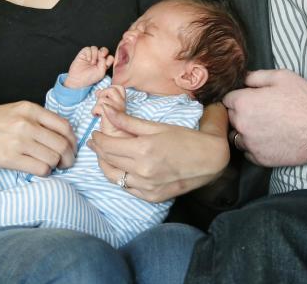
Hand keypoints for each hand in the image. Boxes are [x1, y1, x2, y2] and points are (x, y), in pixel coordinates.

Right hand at [0, 102, 76, 177]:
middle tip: (65, 163)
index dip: (72, 141)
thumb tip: (59, 135)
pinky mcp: (10, 158)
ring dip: (55, 166)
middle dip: (68, 157)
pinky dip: (44, 172)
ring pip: (53, 158)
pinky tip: (38, 170)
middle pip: (62, 144)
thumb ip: (36, 119)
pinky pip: (40, 169)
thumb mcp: (14, 110)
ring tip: (50, 166)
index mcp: (30, 109)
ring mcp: (19, 141)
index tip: (71, 148)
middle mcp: (27, 123)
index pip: (64, 126)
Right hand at [66, 46, 112, 88]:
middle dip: (104, 52)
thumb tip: (102, 54)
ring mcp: (90, 56)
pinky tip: (88, 60)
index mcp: (103, 64)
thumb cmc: (89, 78)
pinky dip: (89, 53)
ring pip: (95, 48)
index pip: (110, 57)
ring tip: (92, 62)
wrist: (78, 80)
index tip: (106, 64)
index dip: (109, 59)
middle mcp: (97, 59)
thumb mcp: (101, 72)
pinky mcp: (83, 54)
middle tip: (102, 56)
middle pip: (104, 50)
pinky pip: (88, 48)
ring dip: (95, 54)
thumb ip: (104, 63)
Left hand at [88, 105, 228, 202]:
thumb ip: (128, 121)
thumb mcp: (157, 126)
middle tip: (96, 141)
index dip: (98, 139)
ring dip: (105, 165)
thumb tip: (107, 110)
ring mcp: (146, 187)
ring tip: (104, 155)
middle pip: (108, 160)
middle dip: (99, 150)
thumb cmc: (186, 138)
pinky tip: (121, 170)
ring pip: (114, 177)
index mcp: (143, 150)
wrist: (211, 160)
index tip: (95, 133)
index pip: (107, 146)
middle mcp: (142, 171)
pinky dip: (120, 178)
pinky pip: (127, 188)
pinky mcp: (151, 197)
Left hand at [93, 85, 127, 135]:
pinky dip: (94, 111)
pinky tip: (97, 117)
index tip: (103, 98)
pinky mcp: (111, 118)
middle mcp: (122, 106)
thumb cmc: (110, 129)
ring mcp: (118, 112)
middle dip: (103, 95)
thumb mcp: (108, 111)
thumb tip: (98, 91)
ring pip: (103, 99)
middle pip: (112, 89)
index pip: (119, 88)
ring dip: (97, 105)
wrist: (114, 143)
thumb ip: (106, 100)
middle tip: (101, 106)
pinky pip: (100, 107)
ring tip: (99, 114)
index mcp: (122, 104)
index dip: (108, 90)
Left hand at [223, 69, 306, 166]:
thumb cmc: (304, 100)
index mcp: (243, 103)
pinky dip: (254, 146)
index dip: (238, 97)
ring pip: (237, 136)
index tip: (249, 98)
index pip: (226, 99)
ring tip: (264, 126)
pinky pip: (248, 152)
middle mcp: (242, 125)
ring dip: (245, 131)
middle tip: (260, 111)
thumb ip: (256, 76)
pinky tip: (269, 139)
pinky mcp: (260, 159)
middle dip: (240, 113)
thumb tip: (242, 78)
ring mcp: (250, 144)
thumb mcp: (281, 76)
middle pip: (231, 118)